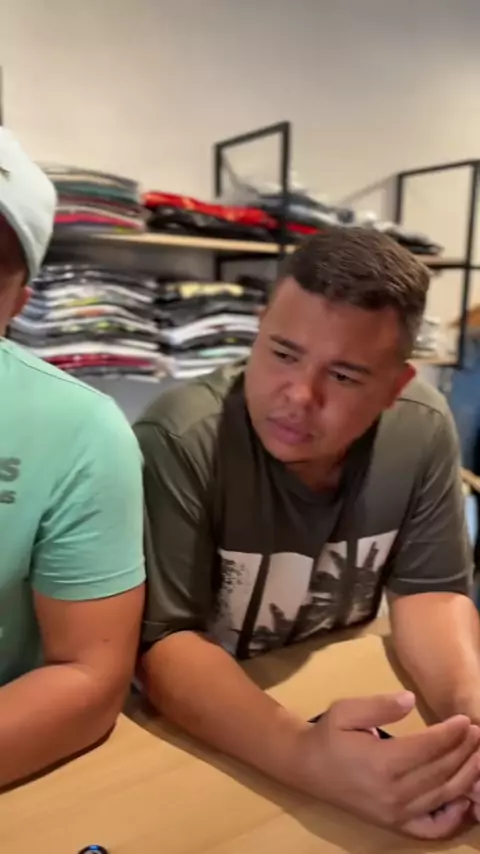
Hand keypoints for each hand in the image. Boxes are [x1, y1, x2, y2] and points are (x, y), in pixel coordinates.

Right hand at [293, 692, 479, 838]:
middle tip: (479, 734)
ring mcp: (396, 813)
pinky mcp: (395, 825)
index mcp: (381, 762)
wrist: (307, 767)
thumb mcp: (346, 710)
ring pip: (442, 797)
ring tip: (479, 757)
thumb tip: (411, 700)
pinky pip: (432, 829)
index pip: (428, 748)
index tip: (467, 721)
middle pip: (440, 772)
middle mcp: (392, 792)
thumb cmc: (329, 734)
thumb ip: (379, 705)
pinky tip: (467, 801)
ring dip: (467, 777)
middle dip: (464, 752)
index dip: (451, 734)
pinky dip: (454, 819)